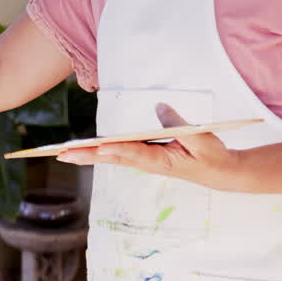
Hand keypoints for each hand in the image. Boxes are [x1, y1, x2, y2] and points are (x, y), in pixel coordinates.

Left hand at [55, 103, 243, 190]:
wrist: (219, 173)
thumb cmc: (211, 156)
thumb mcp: (201, 138)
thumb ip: (179, 124)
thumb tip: (158, 107)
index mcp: (162, 161)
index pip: (134, 153)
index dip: (116, 149)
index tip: (97, 146)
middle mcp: (148, 163)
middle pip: (113, 157)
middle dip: (87, 155)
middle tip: (62, 154)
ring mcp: (144, 161)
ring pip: (111, 157)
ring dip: (87, 155)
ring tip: (63, 153)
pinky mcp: (144, 157)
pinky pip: (117, 154)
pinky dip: (99, 152)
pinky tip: (84, 150)